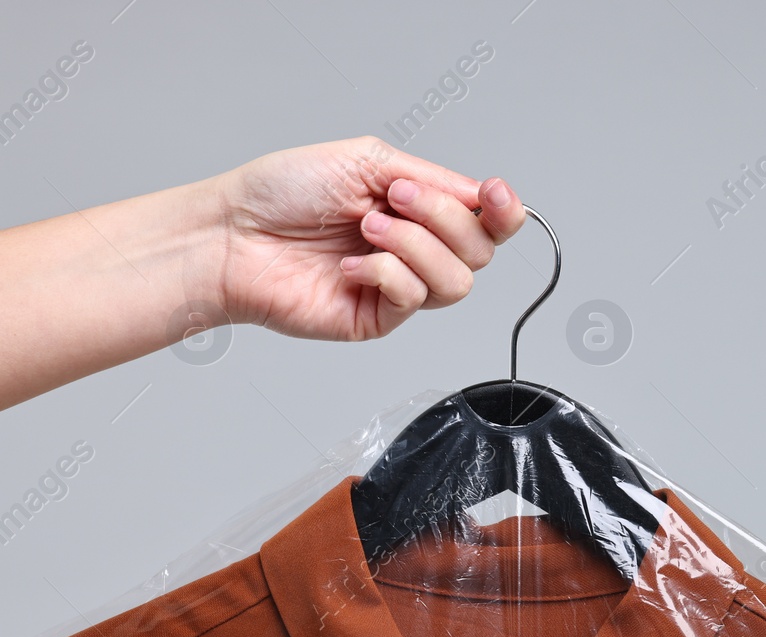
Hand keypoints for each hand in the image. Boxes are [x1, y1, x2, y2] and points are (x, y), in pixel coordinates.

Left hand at [208, 136, 526, 340]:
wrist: (232, 235)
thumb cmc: (281, 193)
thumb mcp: (364, 160)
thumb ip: (430, 177)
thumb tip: (479, 196)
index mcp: (419, 210)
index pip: (488, 220)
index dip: (505, 211)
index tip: (494, 194)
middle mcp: (416, 249)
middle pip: (481, 251)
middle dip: (440, 218)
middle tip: (391, 200)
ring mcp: (400, 287)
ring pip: (457, 281)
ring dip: (413, 246)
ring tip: (365, 230)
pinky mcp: (379, 319)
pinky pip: (414, 299)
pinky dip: (385, 274)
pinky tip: (349, 264)